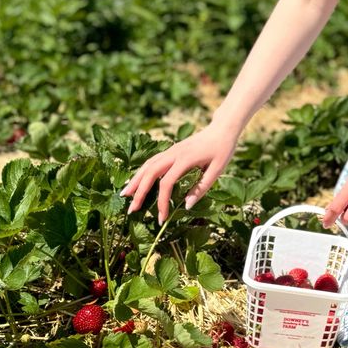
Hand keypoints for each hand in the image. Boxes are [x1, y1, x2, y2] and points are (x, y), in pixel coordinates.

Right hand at [121, 124, 235, 222]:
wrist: (222, 129)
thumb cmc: (222, 149)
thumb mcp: (217, 170)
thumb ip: (201, 188)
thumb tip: (186, 207)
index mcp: (185, 159)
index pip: (166, 183)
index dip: (162, 202)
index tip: (162, 218)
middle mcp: (173, 153)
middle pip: (150, 173)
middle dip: (139, 192)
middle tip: (131, 210)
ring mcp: (170, 150)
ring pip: (147, 165)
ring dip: (135, 180)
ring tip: (124, 195)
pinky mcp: (170, 150)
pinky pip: (152, 161)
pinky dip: (142, 172)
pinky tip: (136, 181)